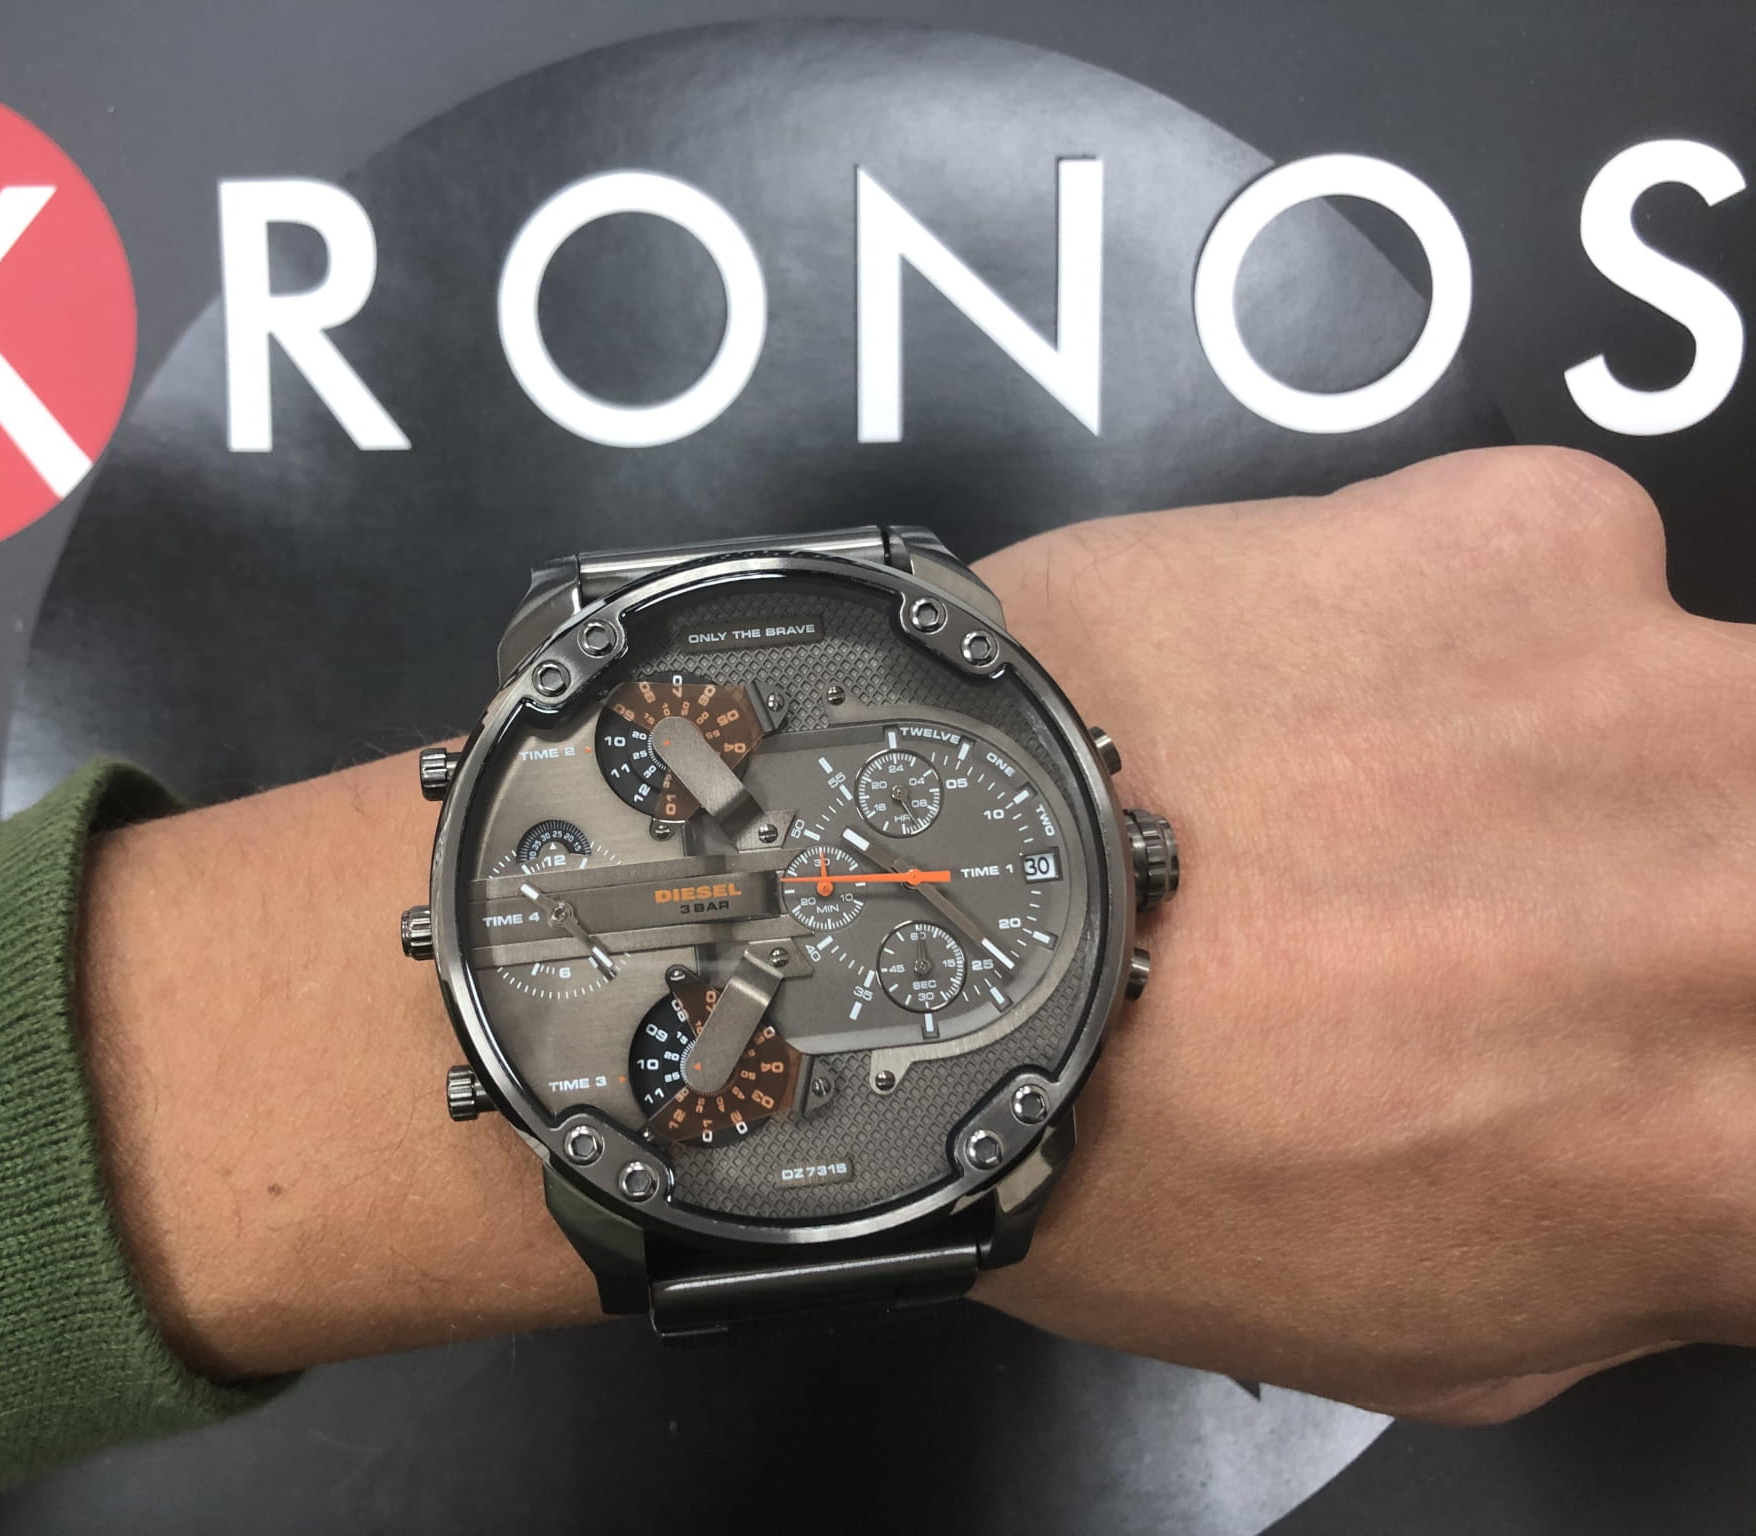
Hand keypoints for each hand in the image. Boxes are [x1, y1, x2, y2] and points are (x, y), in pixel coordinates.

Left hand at [970, 446, 1755, 1422]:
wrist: (913, 926)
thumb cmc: (1135, 1164)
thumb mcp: (1427, 1329)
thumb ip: (1634, 1249)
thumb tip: (1689, 1168)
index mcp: (1740, 1152)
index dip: (1711, 1084)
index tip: (1636, 1057)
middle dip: (1686, 910)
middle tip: (1529, 921)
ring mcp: (1673, 700)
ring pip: (1723, 721)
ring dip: (1610, 762)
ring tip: (1409, 796)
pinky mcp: (1544, 531)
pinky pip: (1577, 575)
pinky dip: (1483, 632)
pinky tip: (1318, 685)